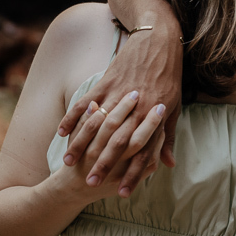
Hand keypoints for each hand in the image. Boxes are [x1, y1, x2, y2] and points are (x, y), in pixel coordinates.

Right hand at [57, 24, 181, 195]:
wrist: (158, 42)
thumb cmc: (169, 77)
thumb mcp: (174, 108)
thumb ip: (167, 137)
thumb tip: (168, 164)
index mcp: (154, 116)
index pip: (142, 152)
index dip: (131, 173)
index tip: (120, 192)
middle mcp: (136, 108)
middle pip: (117, 142)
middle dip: (103, 165)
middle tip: (88, 184)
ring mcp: (118, 94)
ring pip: (97, 125)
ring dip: (82, 145)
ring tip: (70, 163)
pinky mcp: (105, 82)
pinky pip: (84, 103)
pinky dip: (72, 117)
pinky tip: (61, 133)